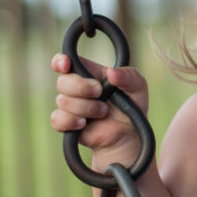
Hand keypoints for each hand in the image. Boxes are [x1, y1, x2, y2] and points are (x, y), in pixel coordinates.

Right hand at [50, 53, 149, 168]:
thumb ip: (129, 76)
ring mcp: (70, 106)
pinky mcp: (66, 123)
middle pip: (63, 81)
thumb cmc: (132, 106)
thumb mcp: (138, 87)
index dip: (60, 61)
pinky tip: (84, 124)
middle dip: (82, 87)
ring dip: (86, 107)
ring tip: (103, 112)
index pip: (65, 61)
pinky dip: (71, 121)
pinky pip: (57, 119)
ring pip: (63, 101)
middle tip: (100, 93)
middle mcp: (76, 88)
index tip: (66, 64)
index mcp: (89, 73)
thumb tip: (112, 73)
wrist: (128, 135)